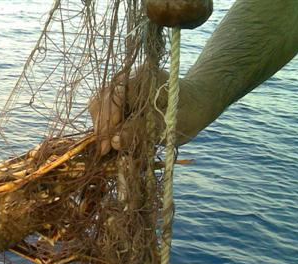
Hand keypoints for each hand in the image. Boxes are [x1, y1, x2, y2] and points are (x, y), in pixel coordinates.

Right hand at [88, 70, 209, 151]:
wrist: (196, 104)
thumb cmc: (188, 113)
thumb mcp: (169, 126)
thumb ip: (142, 132)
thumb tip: (114, 142)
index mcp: (142, 78)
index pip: (113, 97)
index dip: (106, 122)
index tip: (106, 146)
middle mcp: (128, 79)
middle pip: (101, 101)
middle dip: (101, 126)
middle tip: (105, 150)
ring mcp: (122, 89)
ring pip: (100, 107)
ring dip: (102, 128)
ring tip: (108, 147)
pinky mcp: (121, 100)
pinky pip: (106, 113)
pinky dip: (107, 128)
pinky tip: (113, 141)